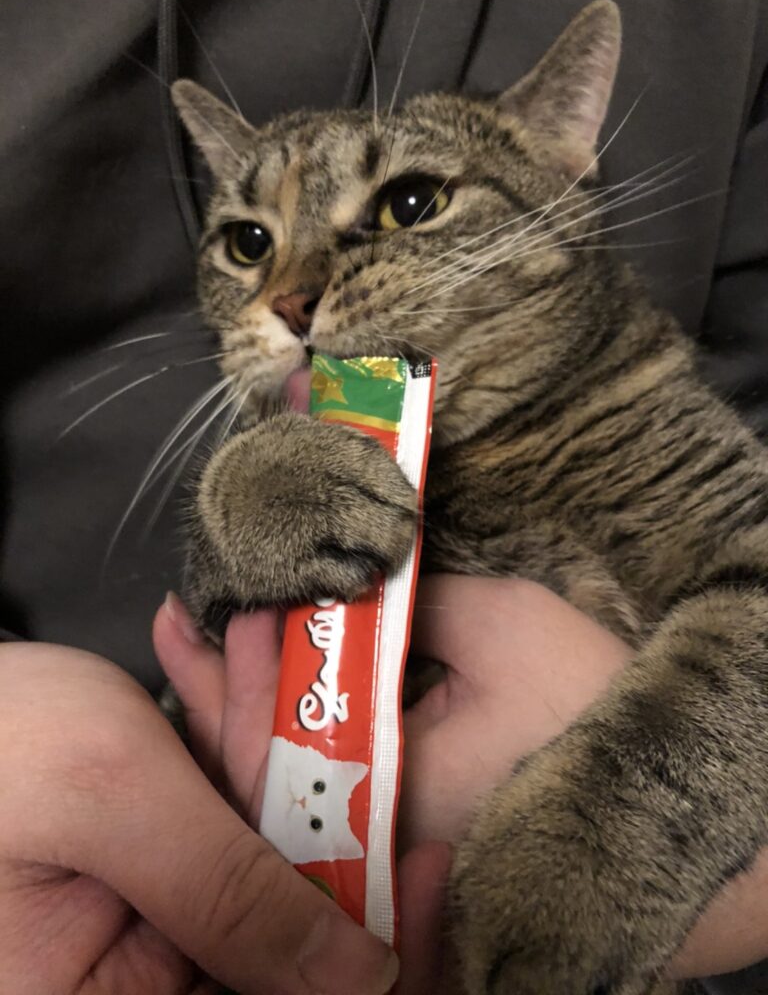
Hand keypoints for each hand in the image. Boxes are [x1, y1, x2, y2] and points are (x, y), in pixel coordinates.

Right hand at [0, 637, 396, 994]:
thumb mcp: (107, 803)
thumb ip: (230, 892)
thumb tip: (361, 982)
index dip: (372, 945)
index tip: (425, 860)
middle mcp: (129, 979)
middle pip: (278, 916)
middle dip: (307, 794)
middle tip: (322, 693)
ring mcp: (142, 924)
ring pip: (255, 848)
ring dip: (261, 743)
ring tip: (256, 651)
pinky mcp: (146, 869)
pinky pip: (215, 815)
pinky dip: (221, 740)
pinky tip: (213, 668)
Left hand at [157, 578, 767, 989]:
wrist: (666, 807)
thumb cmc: (590, 710)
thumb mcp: (504, 629)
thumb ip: (414, 602)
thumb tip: (347, 577)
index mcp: (384, 796)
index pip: (268, 743)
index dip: (230, 672)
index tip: (212, 603)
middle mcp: (370, 839)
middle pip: (257, 772)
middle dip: (217, 687)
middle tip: (186, 617)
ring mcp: (384, 847)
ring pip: (284, 786)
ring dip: (243, 710)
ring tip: (204, 643)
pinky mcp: (405, 836)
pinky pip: (323, 793)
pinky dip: (289, 737)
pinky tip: (273, 692)